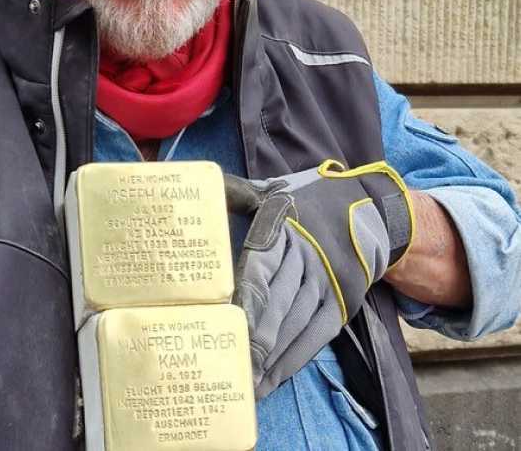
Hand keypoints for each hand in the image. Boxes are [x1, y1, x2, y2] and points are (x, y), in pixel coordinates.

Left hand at [224, 161, 414, 398]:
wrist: (370, 207)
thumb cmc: (308, 200)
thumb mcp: (274, 189)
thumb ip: (237, 193)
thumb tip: (202, 192)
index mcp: (283, 227)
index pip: (261, 264)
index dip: (248, 295)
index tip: (229, 322)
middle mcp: (306, 256)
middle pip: (278, 301)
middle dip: (256, 337)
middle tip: (234, 367)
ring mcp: (327, 281)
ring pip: (296, 322)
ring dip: (272, 356)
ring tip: (248, 383)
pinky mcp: (343, 300)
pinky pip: (319, 334)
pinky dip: (296, 358)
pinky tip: (275, 378)